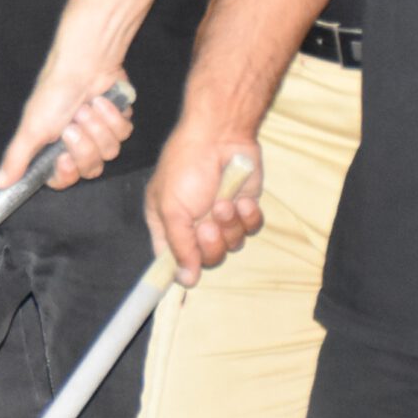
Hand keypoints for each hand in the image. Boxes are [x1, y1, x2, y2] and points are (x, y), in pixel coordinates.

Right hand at [0, 55, 133, 189]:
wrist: (83, 64)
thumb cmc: (53, 92)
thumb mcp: (31, 128)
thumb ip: (16, 158)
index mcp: (53, 149)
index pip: (62, 179)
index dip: (66, 173)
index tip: (63, 158)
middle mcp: (77, 145)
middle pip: (89, 168)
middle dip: (84, 146)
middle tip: (72, 126)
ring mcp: (100, 135)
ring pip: (109, 151)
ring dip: (97, 128)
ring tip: (86, 108)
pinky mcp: (119, 123)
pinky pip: (123, 134)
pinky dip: (112, 117)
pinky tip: (102, 102)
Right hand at [145, 121, 263, 286]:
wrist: (220, 136)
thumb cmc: (186, 167)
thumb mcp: (171, 207)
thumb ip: (179, 246)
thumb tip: (185, 281)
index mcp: (167, 222)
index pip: (170, 258)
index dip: (180, 269)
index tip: (188, 280)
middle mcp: (193, 224)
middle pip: (206, 258)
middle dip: (211, 244)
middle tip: (209, 225)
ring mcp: (220, 217)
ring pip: (232, 245)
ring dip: (230, 226)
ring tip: (226, 202)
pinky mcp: (244, 209)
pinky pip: (250, 229)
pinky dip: (248, 217)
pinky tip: (242, 199)